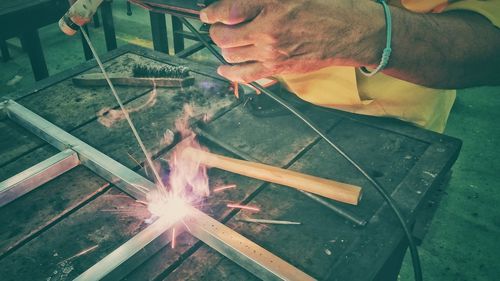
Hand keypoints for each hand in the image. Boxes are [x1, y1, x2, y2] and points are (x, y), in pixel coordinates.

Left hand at [200, 0, 383, 82]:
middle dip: (216, 30)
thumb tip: (244, 2)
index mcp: (272, 4)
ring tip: (227, 42)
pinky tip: (224, 69)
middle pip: (224, 36)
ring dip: (224, 49)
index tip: (207, 13)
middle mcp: (268, 30)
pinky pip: (245, 75)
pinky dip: (230, 72)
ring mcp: (271, 53)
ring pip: (231, 55)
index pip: (228, 10)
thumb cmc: (330, 7)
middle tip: (218, 26)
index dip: (212, 12)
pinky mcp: (278, 69)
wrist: (352, 32)